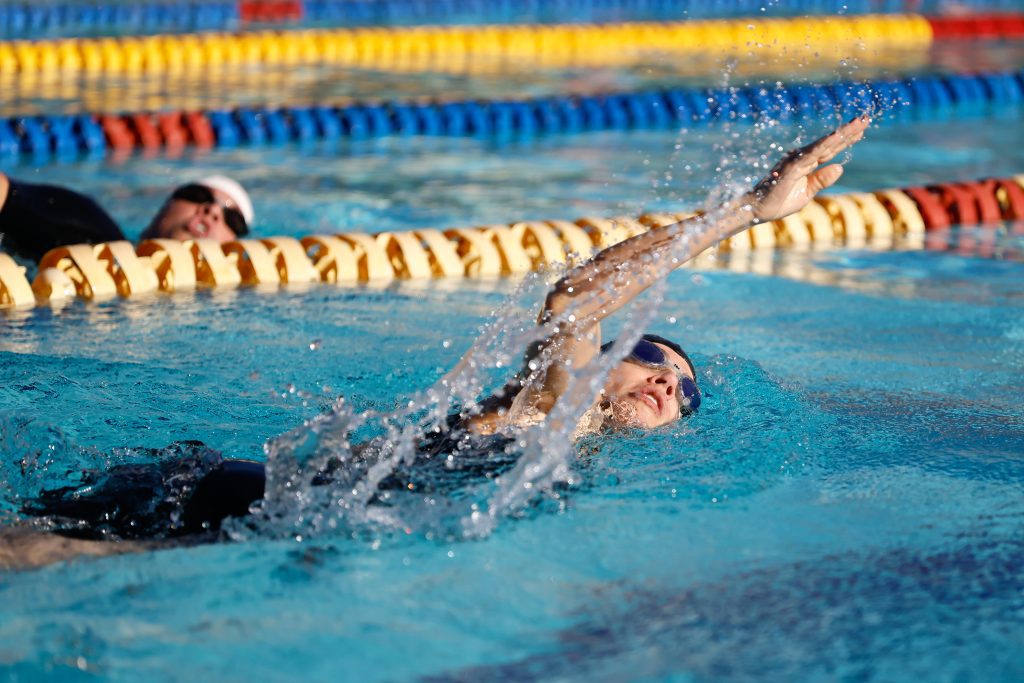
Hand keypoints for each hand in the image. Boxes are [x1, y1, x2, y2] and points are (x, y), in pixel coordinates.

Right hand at [746, 115, 869, 223]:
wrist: (758, 210)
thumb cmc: (778, 202)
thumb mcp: (806, 194)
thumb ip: (821, 180)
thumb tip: (840, 167)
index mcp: (807, 164)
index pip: (831, 149)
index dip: (846, 139)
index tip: (862, 128)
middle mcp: (802, 158)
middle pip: (830, 143)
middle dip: (848, 131)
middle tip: (866, 117)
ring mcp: (797, 160)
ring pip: (824, 144)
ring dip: (841, 134)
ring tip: (859, 123)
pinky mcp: (792, 167)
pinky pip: (812, 154)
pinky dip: (826, 144)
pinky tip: (838, 136)